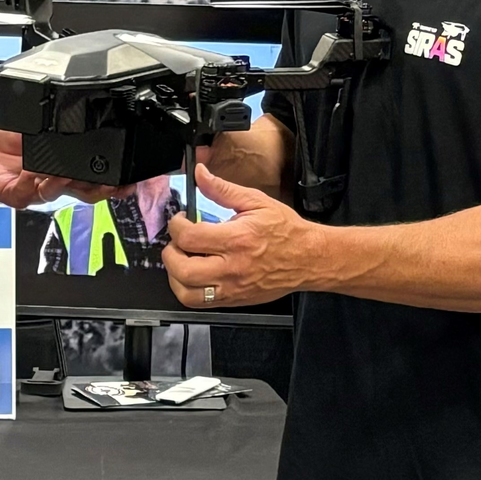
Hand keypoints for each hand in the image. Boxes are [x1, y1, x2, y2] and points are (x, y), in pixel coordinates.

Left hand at [0, 124, 116, 207]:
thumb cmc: (5, 140)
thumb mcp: (41, 131)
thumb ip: (63, 134)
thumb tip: (88, 124)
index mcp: (64, 169)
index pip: (96, 179)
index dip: (115, 182)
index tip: (130, 178)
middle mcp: (53, 182)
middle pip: (86, 193)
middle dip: (103, 189)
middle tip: (113, 182)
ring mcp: (35, 190)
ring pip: (60, 194)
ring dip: (68, 183)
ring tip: (70, 172)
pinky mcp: (15, 195)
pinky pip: (30, 191)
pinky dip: (35, 180)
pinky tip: (35, 170)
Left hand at [163, 165, 326, 307]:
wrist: (310, 258)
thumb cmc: (287, 231)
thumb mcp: (256, 202)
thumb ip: (222, 189)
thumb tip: (200, 175)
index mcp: (237, 240)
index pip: (189, 238)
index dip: (176, 226)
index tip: (181, 221)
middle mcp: (232, 268)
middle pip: (182, 269)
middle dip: (170, 252)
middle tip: (178, 242)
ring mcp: (233, 288)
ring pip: (187, 293)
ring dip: (175, 276)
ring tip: (183, 260)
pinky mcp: (235, 300)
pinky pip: (201, 304)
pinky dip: (189, 291)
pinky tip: (194, 275)